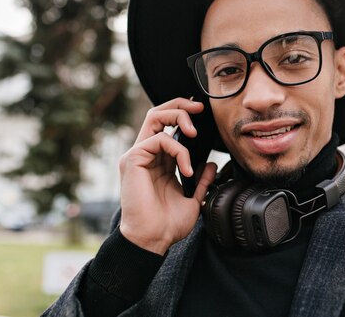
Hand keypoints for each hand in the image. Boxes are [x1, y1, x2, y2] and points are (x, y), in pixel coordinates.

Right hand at [118, 98, 216, 254]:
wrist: (152, 240)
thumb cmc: (167, 224)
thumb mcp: (192, 199)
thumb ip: (200, 180)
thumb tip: (211, 164)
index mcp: (157, 161)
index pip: (166, 126)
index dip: (182, 114)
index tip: (201, 112)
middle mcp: (145, 155)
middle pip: (157, 113)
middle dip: (180, 105)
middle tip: (199, 108)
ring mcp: (137, 156)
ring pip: (155, 117)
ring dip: (179, 118)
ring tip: (195, 135)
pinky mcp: (133, 160)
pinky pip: (158, 140)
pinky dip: (179, 151)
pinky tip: (186, 169)